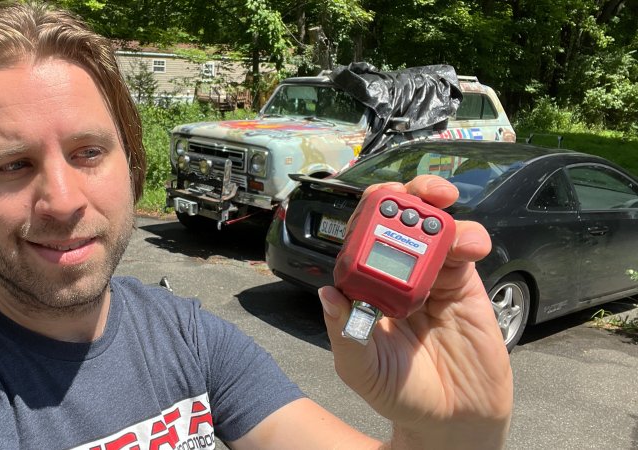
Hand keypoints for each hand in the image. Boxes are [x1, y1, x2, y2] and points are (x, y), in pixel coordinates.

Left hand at [319, 175, 512, 448]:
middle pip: (399, 223)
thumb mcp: (361, 369)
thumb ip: (345, 333)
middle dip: (405, 197)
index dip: (366, 218)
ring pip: (434, 229)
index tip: (375, 205)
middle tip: (414, 191)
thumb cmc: (399, 392)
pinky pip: (466, 250)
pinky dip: (469, 236)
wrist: (451, 419)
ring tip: (441, 207)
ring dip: (437, 210)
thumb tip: (328, 295)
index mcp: (366, 290)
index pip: (361, 242)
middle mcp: (397, 277)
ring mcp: (432, 277)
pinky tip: (468, 242)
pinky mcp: (464, 285)